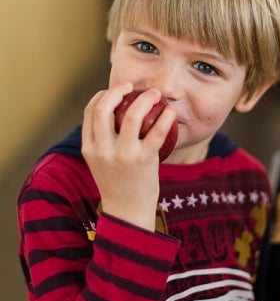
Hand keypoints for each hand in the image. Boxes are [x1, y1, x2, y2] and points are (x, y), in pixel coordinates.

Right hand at [81, 83, 176, 230]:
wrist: (127, 213)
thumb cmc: (118, 184)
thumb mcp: (101, 163)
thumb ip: (103, 141)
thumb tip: (115, 115)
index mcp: (89, 149)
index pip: (90, 112)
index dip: (102, 95)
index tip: (116, 91)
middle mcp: (102, 150)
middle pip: (104, 109)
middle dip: (118, 91)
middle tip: (133, 87)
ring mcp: (123, 156)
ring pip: (131, 116)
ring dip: (145, 100)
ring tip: (156, 94)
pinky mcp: (144, 161)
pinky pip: (157, 133)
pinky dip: (165, 118)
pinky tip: (170, 112)